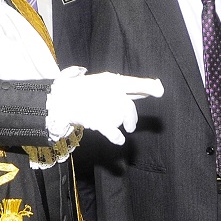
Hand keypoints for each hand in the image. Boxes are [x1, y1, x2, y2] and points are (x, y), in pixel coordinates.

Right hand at [49, 68, 163, 144]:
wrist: (60, 98)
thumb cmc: (84, 89)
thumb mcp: (105, 82)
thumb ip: (128, 86)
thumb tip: (152, 88)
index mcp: (111, 80)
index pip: (133, 84)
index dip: (148, 86)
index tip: (160, 89)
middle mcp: (109, 92)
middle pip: (128, 106)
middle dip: (131, 117)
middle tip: (131, 127)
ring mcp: (103, 106)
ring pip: (120, 117)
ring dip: (122, 124)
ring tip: (119, 128)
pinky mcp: (96, 120)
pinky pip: (111, 130)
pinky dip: (116, 136)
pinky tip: (120, 140)